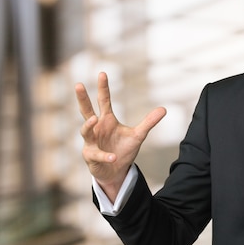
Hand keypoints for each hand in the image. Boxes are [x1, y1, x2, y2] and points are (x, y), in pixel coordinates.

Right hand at [75, 72, 165, 201]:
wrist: (116, 171)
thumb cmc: (123, 150)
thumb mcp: (138, 135)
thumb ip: (149, 122)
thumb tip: (164, 109)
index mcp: (106, 120)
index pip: (104, 100)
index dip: (103, 87)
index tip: (103, 73)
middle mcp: (96, 128)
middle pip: (86, 110)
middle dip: (82, 98)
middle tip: (79, 85)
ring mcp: (91, 142)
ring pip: (85, 131)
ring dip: (88, 125)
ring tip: (93, 119)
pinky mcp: (90, 156)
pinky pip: (96, 155)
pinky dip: (105, 156)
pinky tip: (113, 157)